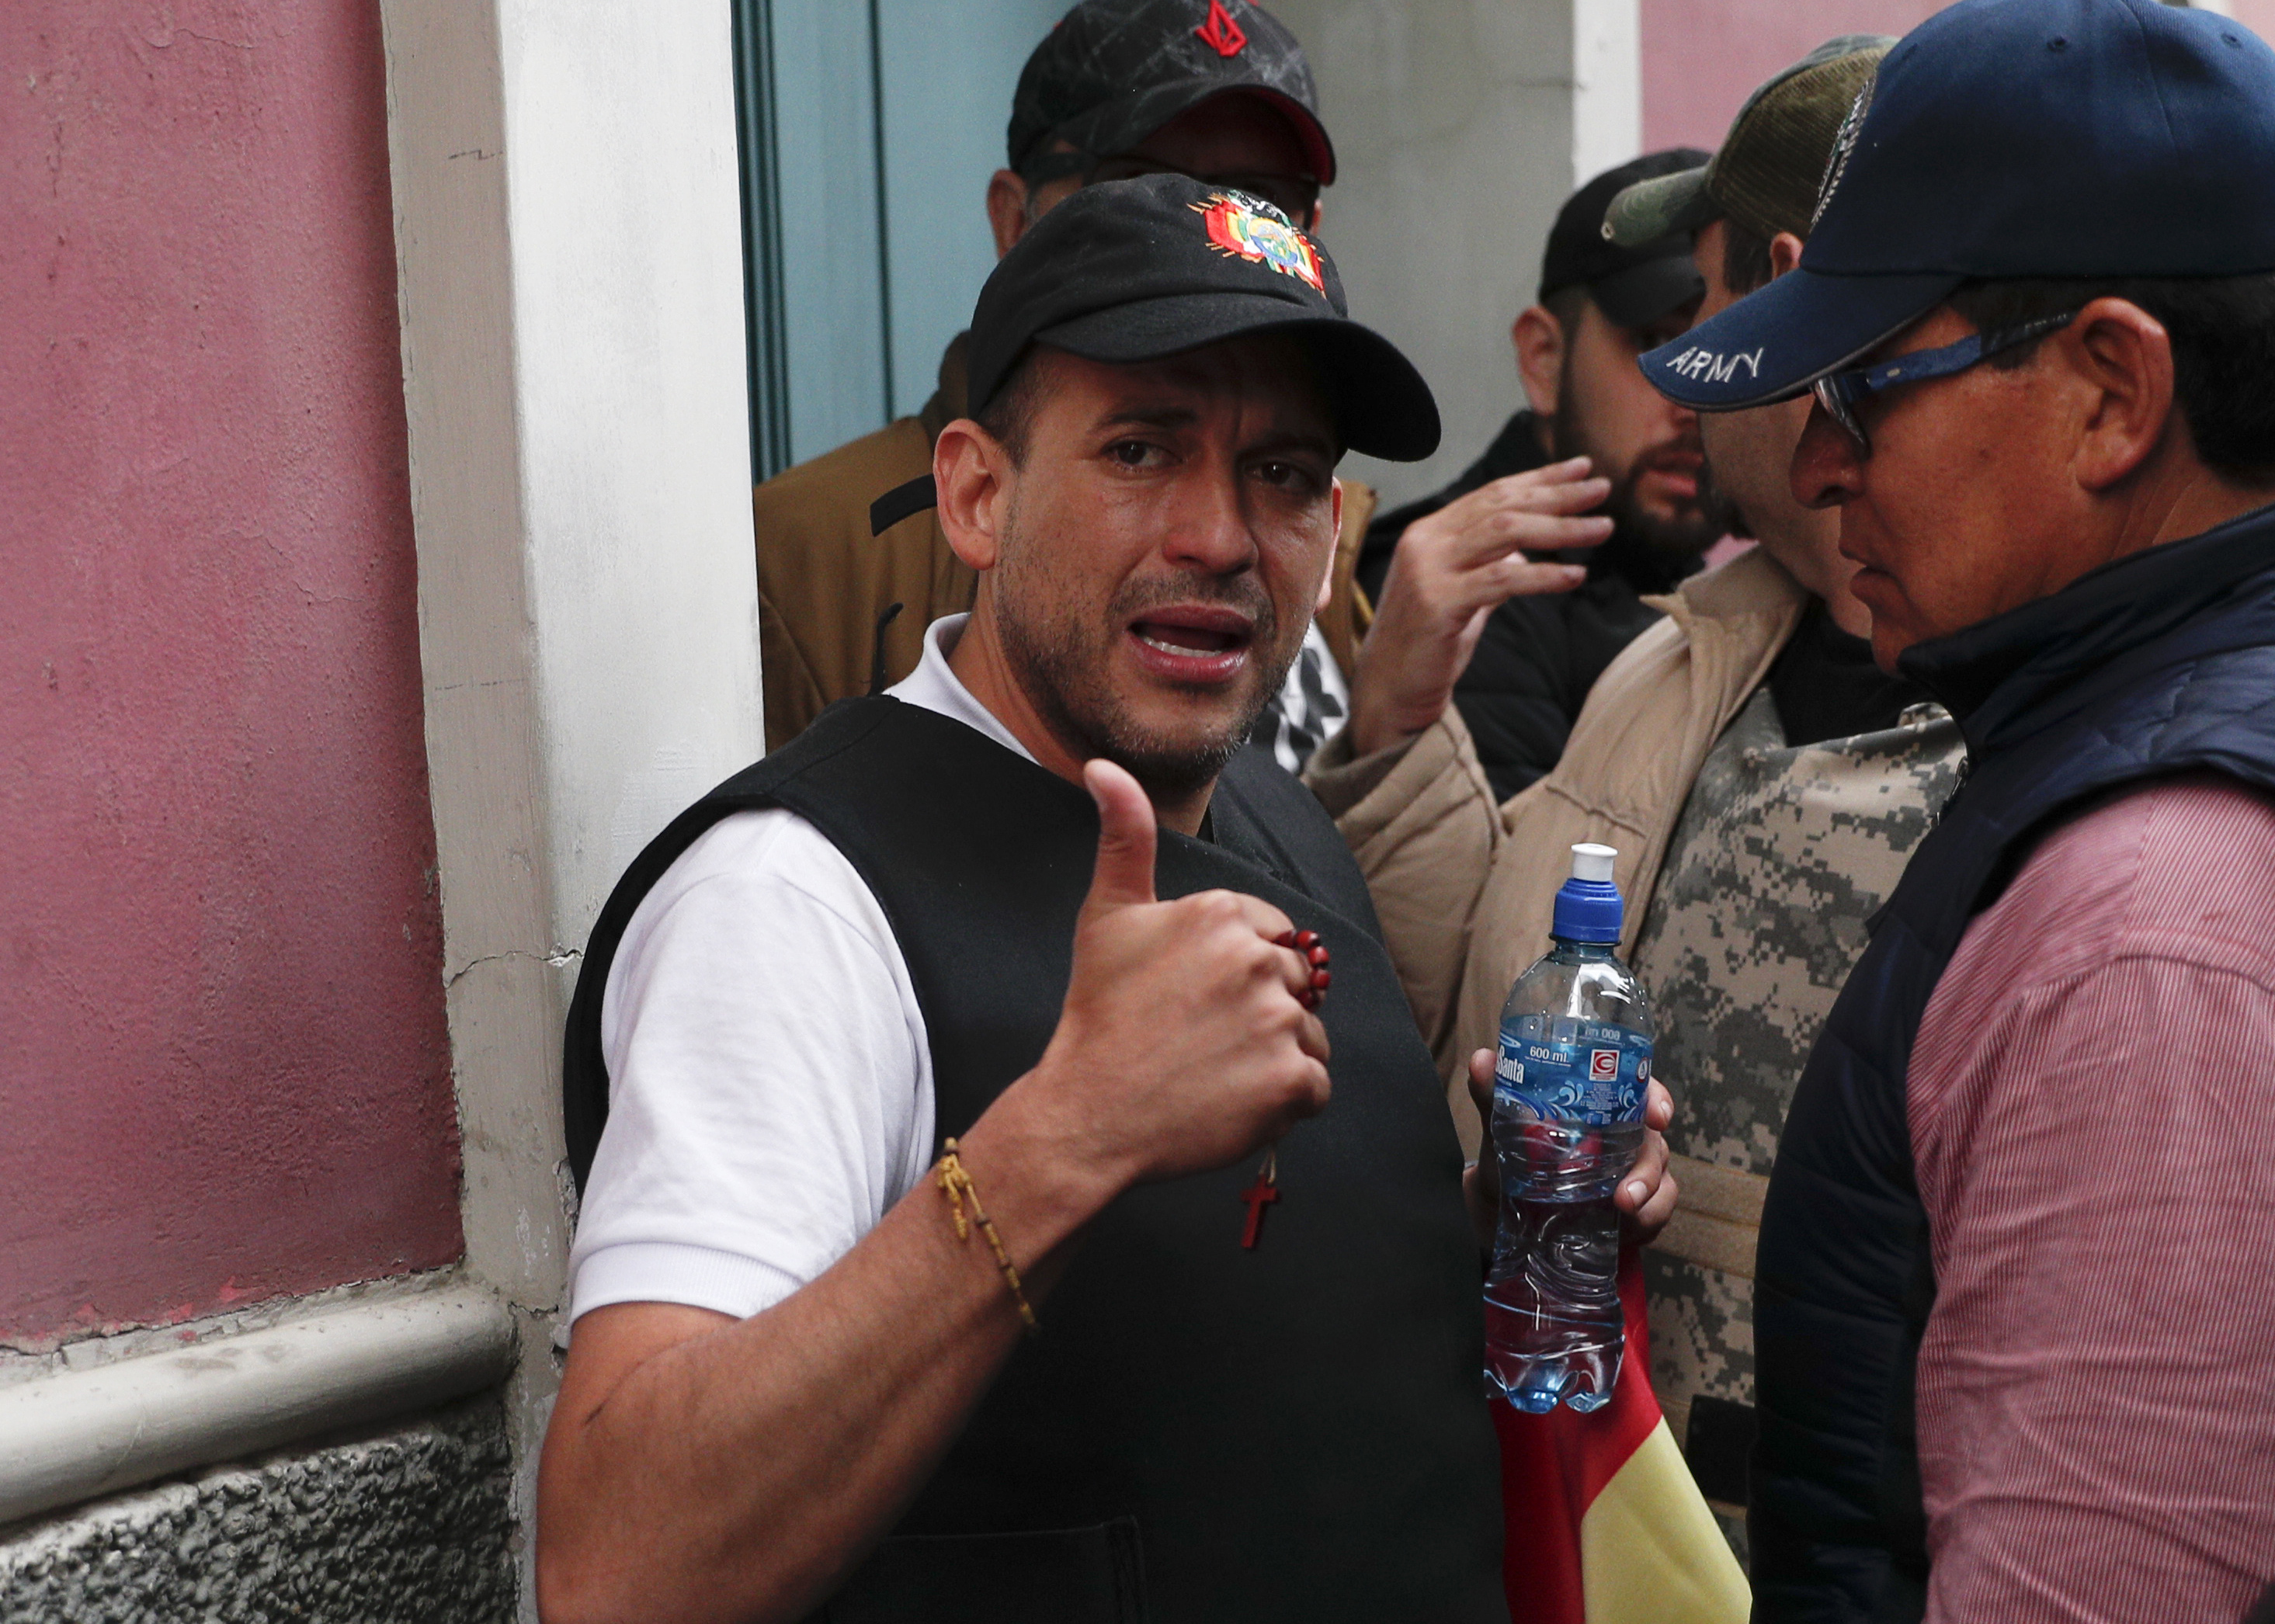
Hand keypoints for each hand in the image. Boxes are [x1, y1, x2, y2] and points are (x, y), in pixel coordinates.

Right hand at [1004, 760, 1330, 1200]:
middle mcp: (1256, 959)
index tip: (1191, 1000)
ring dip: (1274, 1057)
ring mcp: (1277, 1021)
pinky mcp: (1292, 1080)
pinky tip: (1231, 1102)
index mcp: (1219, 913)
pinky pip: (1314, 1087)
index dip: (1234, 973)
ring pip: (1309, 1035)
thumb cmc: (1098, 1017)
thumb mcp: (1107, 916)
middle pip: (1294, 983)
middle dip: (1259, 1011)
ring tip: (1212, 1072)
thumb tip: (1104, 766)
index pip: (1270, 936)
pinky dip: (1283, 1103)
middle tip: (1198, 1040)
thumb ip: (1124, 836)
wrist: (1087, 1116)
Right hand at [1348, 458, 1612, 756]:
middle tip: (1602, 489)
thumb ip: (1488, 568)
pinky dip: (1543, 574)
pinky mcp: (1438, 604)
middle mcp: (1425, 542)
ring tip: (1602, 528)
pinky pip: (1502, 580)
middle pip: (1503, 506)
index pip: (1492, 493)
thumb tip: (1525, 551)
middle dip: (1558, 495)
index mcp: (1430, 533)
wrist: (1388, 692)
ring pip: (1506, 533)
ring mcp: (1428, 571)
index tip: (1581, 467)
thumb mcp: (1461, 595)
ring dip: (1560, 529)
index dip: (1540, 478)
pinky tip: (1575, 575)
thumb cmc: (1427, 646)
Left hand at [1460, 1048, 1677, 1248]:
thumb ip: (1494, 1094)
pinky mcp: (1635, 1208)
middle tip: (1626, 1194)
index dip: (1658, 1099)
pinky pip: (1656, 1213)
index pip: (1642, 1091)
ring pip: (1663, 1181)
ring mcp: (1634, 1172)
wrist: (1500, 1206)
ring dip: (1650, 1201)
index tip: (1658, 1115)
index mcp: (1601, 1106)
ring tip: (1625, 1214)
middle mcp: (1625, 1135)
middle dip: (1648, 1167)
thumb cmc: (1510, 1153)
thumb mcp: (1501, 1126)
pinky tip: (1628, 1233)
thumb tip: (1481, 1059)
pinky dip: (1647, 1223)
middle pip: (1654, 1142)